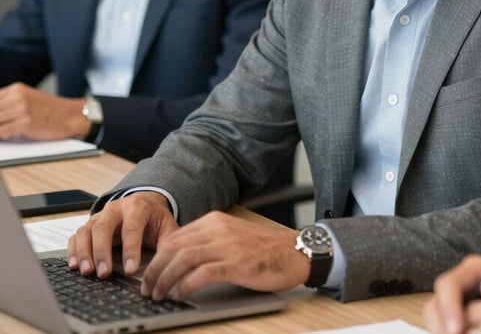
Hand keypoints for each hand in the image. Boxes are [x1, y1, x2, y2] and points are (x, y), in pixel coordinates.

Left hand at [0, 83, 89, 139]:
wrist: (72, 116)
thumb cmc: (52, 111)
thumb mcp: (28, 99)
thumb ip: (9, 102)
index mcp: (17, 89)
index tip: (1, 116)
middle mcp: (18, 96)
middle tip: (3, 124)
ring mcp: (21, 109)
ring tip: (7, 130)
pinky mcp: (25, 123)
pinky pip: (1, 132)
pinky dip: (3, 136)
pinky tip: (11, 135)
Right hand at [67, 191, 177, 278]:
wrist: (144, 203)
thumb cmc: (154, 217)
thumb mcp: (166, 226)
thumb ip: (167, 242)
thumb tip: (165, 264)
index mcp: (137, 207)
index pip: (131, 228)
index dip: (131, 250)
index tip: (130, 269)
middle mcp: (115, 208)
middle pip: (103, 227)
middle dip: (102, 251)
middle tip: (104, 273)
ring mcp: (100, 216)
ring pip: (87, 231)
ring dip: (85, 252)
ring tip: (88, 272)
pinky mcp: (89, 224)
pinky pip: (76, 235)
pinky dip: (73, 250)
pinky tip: (74, 265)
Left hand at [139, 212, 308, 300]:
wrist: (297, 252)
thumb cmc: (267, 249)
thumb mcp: (234, 237)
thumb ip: (210, 242)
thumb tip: (180, 262)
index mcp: (216, 220)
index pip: (175, 236)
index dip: (157, 257)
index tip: (150, 274)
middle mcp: (219, 228)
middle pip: (174, 246)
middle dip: (155, 269)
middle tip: (147, 288)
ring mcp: (228, 245)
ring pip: (183, 259)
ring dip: (165, 278)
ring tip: (158, 294)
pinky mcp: (237, 263)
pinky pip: (201, 273)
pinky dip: (185, 285)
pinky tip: (180, 295)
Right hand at [424, 255, 480, 333]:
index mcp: (472, 270)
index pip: (448, 285)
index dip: (448, 307)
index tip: (457, 330)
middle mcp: (461, 284)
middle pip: (435, 304)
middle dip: (440, 326)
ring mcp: (457, 302)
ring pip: (435, 318)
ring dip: (441, 332)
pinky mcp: (458, 318)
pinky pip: (444, 328)